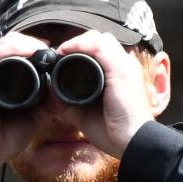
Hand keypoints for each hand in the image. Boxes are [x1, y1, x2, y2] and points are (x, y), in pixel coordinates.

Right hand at [0, 31, 49, 165]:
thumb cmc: (2, 138)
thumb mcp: (33, 118)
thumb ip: (47, 105)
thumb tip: (64, 94)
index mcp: (0, 78)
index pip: (17, 50)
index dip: (36, 47)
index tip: (56, 54)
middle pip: (11, 42)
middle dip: (33, 42)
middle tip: (51, 51)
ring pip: (4, 44)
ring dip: (25, 42)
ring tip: (42, 50)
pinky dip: (13, 49)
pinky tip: (28, 52)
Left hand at [55, 30, 156, 158]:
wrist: (132, 143)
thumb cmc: (113, 131)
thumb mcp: (84, 113)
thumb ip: (68, 102)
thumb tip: (50, 95)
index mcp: (118, 73)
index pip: (99, 49)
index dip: (78, 49)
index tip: (59, 58)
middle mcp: (124, 65)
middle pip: (99, 40)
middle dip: (78, 44)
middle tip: (60, 55)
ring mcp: (124, 66)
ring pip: (100, 39)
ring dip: (78, 42)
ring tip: (62, 52)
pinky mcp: (121, 70)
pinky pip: (100, 47)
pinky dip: (81, 45)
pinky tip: (67, 50)